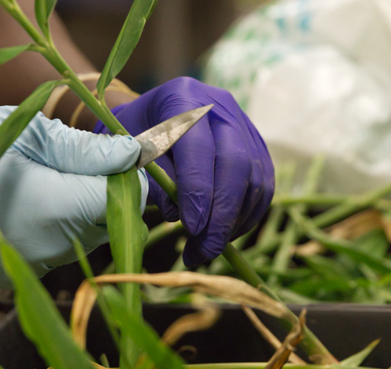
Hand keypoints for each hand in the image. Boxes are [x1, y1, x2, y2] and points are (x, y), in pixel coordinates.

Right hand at [0, 106, 145, 286]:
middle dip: (101, 195)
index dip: (124, 178)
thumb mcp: (22, 132)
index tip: (109, 159)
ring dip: (77, 215)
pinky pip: (52, 254)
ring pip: (82, 242)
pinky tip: (21, 209)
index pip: (123, 201)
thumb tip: (132, 155)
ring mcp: (31, 268)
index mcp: (55, 208)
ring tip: (41, 184)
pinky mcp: (13, 276)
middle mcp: (50, 248)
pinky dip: (50, 232)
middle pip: (106, 224)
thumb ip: (82, 148)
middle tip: (70, 165)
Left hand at [94, 77, 273, 266]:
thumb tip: (177, 213)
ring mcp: (243, 124)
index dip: (198, 190)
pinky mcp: (256, 145)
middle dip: (222, 214)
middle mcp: (219, 106)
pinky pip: (263, 184)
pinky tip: (226, 235)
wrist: (147, 119)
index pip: (198, 147)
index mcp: (182, 98)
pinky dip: (247, 215)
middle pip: (236, 163)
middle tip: (205, 250)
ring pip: (255, 177)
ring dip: (235, 220)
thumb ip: (150, 179)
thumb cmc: (129, 138)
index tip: (192, 227)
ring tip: (208, 248)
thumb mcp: (127, 154)